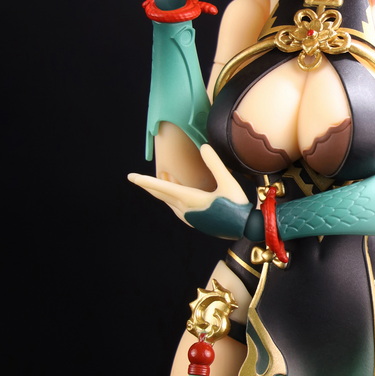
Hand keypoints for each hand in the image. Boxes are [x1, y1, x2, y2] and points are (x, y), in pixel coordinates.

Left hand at [128, 143, 248, 224]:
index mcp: (190, 198)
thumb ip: (215, 164)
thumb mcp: (228, 182)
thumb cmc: (237, 205)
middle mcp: (185, 209)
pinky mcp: (193, 221)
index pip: (162, 187)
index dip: (145, 181)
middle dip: (149, 184)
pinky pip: (175, 207)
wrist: (244, 229)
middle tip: (136, 177)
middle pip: (160, 194)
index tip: (131, 177)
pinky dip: (171, 197)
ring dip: (162, 189)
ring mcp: (188, 217)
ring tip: (164, 175)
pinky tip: (177, 192)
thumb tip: (204, 146)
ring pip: (168, 200)